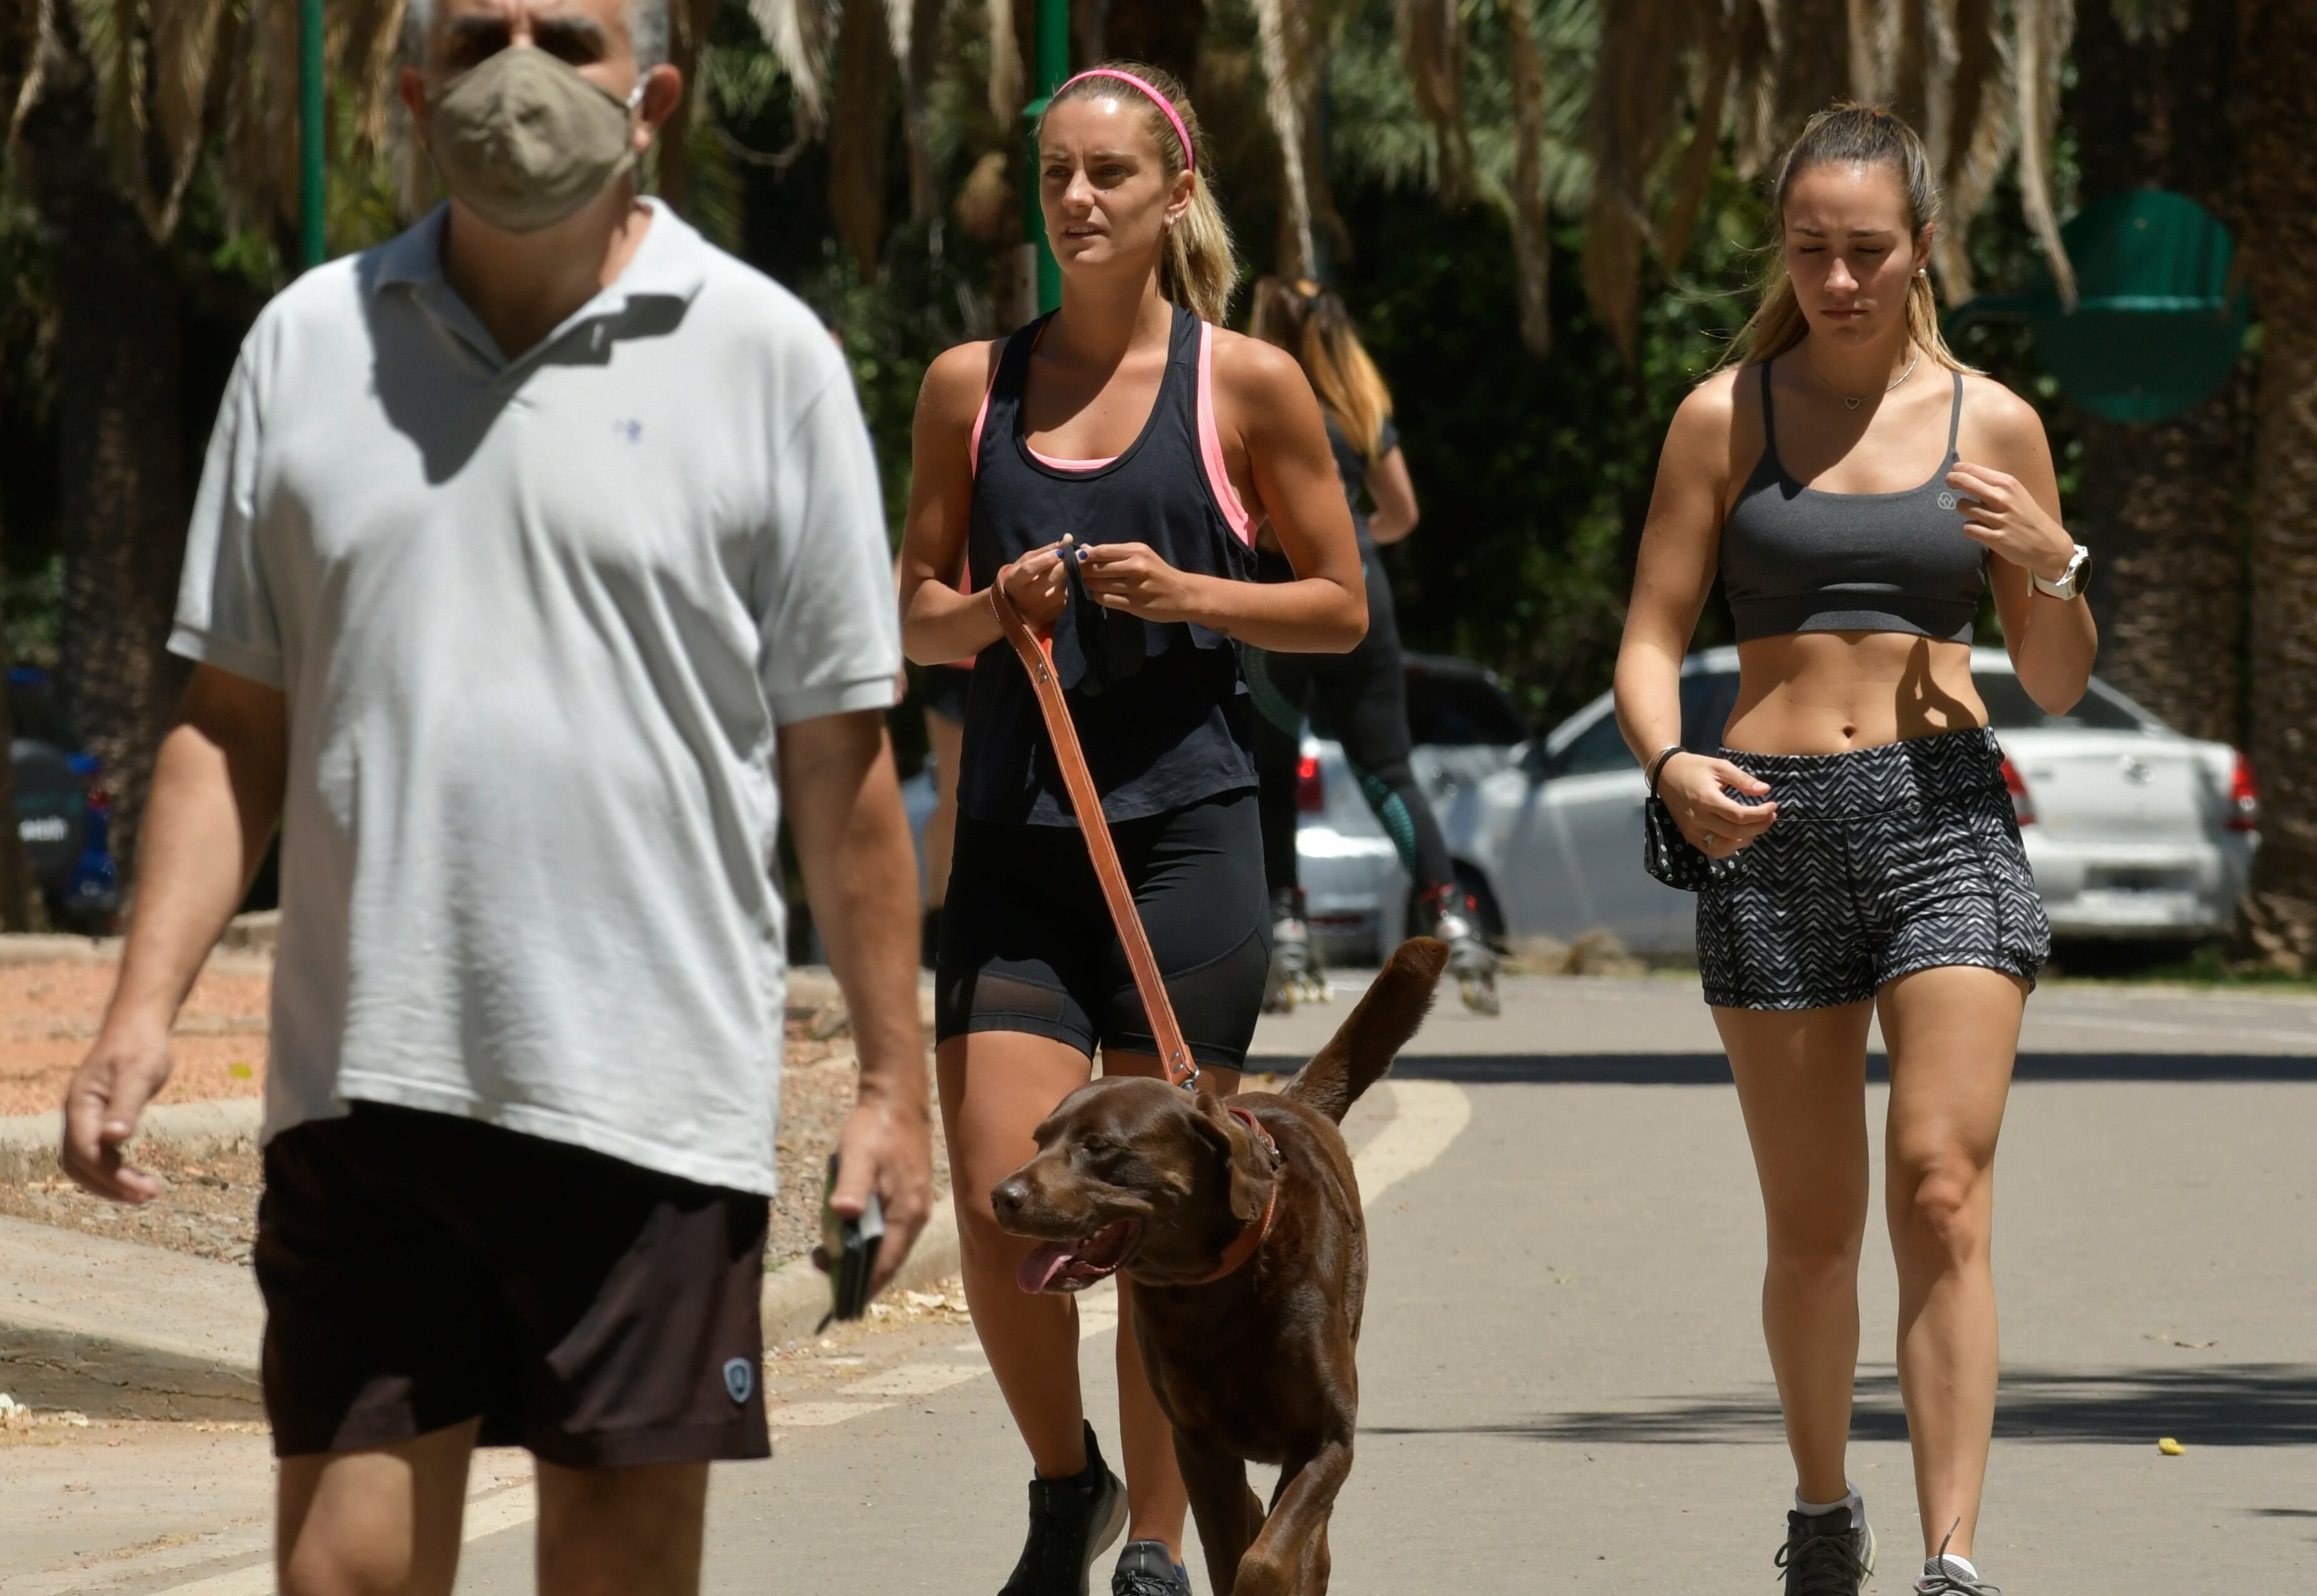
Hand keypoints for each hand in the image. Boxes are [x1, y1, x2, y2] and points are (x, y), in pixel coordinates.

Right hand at [61, 1021, 174, 1202]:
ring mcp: (84, 1119)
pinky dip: (111, 1170)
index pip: (87, 1152)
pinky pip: (95, 1154)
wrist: (136, 1027)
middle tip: (147, 1197)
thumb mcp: (139, 1074)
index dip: (112, 1176)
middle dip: (110, 1185)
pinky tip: (134, 1177)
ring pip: (84, 1163)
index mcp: (81, 1105)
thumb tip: (113, 1139)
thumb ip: (126, 1106)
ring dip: (109, 1182)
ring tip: (144, 1194)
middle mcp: (77, 1116)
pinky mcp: (96, 1121)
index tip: (144, 1190)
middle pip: (80, 1164)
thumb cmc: (139, 1046)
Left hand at [816, 1095, 934, 1298]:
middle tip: (824, 1276)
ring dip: (862, 1258)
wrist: (896, 1100)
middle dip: (858, 1276)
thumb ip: (852, 1187)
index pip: (886, 1264)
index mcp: (905, 1213)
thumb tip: (844, 1215)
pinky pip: (888, 1231)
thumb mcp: (858, 1156)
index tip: (843, 1307)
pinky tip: (847, 1236)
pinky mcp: (907, 1197)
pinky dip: (868, 1241)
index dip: (864, 1288)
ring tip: (828, 1258)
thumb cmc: (876, 1128)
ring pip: (888, 1246)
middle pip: (888, 1259)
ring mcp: (912, 1207)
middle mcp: (914, 1215)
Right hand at [998, 540, 1070, 628]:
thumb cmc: (1022, 579)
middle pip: (1050, 579)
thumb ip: (1047, 550)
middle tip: (1080, 555)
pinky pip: (1064, 600)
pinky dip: (1064, 592)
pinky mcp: (1051, 617)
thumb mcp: (1027, 562)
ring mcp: (1039, 609)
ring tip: (1058, 576)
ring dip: (1065, 580)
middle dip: (1066, 565)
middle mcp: (1026, 597)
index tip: (1062, 551)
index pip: (1030, 569)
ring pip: (1061, 589)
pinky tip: (1056, 590)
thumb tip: (1068, 538)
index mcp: (1015, 580)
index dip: (1047, 559)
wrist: (1014, 608)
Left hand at [1075, 541, 1201, 624]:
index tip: (1076, 560)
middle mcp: (1136, 567)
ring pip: (1099, 585)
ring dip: (1090, 585)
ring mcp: (1136, 587)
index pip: (1101, 551)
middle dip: (1084, 572)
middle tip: (1082, 574)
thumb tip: (1085, 549)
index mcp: (1137, 551)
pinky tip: (1100, 594)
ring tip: (1092, 584)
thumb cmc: (1159, 573)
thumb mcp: (1141, 556)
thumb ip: (1114, 553)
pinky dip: (1098, 597)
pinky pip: (1106, 600)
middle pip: (1097, 568)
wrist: (1183, 594)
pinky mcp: (1135, 605)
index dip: (1084, 556)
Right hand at [1661, 752, 1777, 858]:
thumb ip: (1743, 780)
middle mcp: (1699, 818)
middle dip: (1759, 826)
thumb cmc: (1695, 767)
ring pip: (1725, 846)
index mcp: (1707, 799)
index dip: (1761, 814)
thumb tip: (1765, 790)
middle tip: (1771, 816)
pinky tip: (1740, 836)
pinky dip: (1730, 847)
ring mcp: (1692, 830)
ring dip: (1746, 839)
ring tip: (1757, 826)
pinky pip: (1713, 850)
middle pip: (1736, 833)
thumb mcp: (1720, 767)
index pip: (1739, 815)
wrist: (1665, 774)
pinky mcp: (1689, 836)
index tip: (1773, 806)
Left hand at [1947, 462, 2075, 582]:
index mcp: (2008, 483)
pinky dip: (1970, 529)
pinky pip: (1968, 528)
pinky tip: (1979, 530)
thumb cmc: (2028, 517)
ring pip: (1962, 507)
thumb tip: (1965, 475)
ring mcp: (1999, 519)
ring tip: (1976, 514)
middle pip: (1964, 482)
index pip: (1972, 470)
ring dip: (1965, 511)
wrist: (2049, 544)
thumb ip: (1994, 485)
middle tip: (1949, 484)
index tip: (1953, 474)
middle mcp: (2003, 498)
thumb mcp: (2016, 493)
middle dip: (1951, 481)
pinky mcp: (1996, 539)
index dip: (1957, 471)